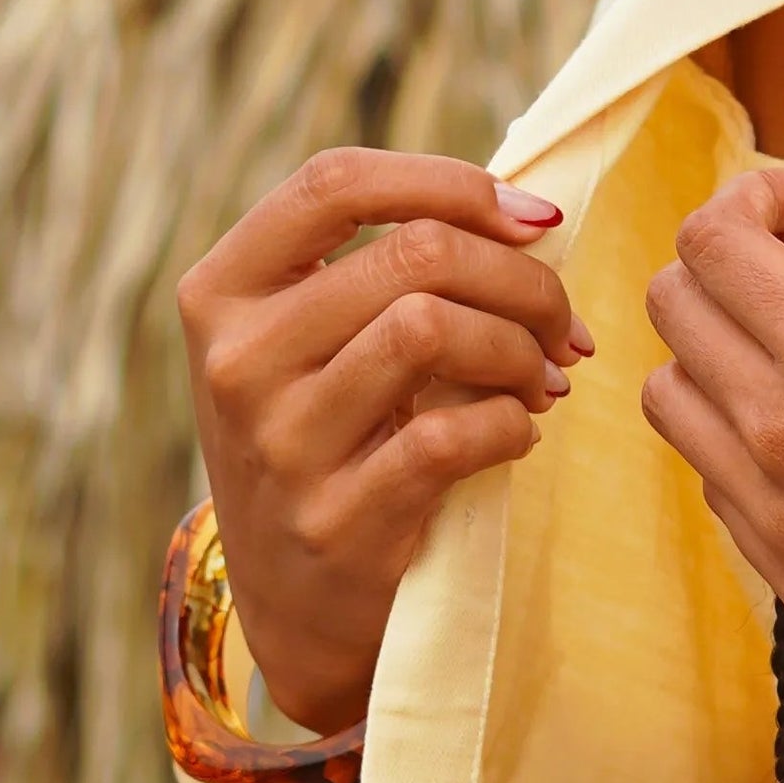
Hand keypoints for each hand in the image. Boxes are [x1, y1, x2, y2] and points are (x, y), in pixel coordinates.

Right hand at [175, 147, 589, 736]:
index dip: (450, 182)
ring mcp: (279, 445)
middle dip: (520, 277)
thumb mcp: (316, 342)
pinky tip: (516, 434)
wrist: (296, 601)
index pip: (332, 183)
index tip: (535, 217)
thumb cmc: (331, 433)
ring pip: (431, 328)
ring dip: (518, 346)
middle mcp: (238, 361)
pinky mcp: (334, 520)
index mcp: (223, 292)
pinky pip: (452, 434)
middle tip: (559, 321)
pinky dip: (510, 424)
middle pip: (412, 253)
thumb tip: (532, 218)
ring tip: (542, 376)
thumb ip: (389, 266)